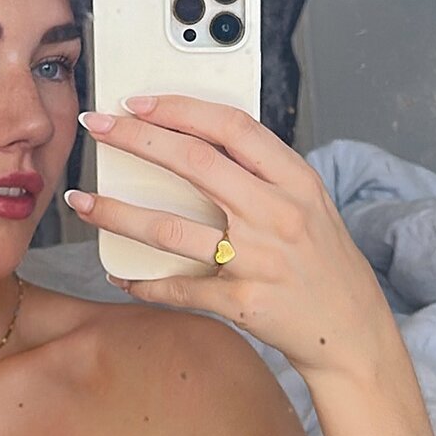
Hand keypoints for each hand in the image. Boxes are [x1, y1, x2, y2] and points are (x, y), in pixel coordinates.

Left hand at [67, 95, 392, 379]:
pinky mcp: (241, 303)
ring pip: (169, 228)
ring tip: (83, 202)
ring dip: (116, 213)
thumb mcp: (311, 205)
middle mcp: (277, 215)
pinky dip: (142, 282)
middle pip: (193, 163)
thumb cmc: (326, 265)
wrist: (351, 333)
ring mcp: (257, 261)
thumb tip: (201, 142)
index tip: (139, 102)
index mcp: (296, 181)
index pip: (232, 127)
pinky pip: (177, 289)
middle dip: (135, 139)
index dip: (180, 108)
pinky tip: (121, 274)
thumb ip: (264, 174)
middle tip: (96, 128)